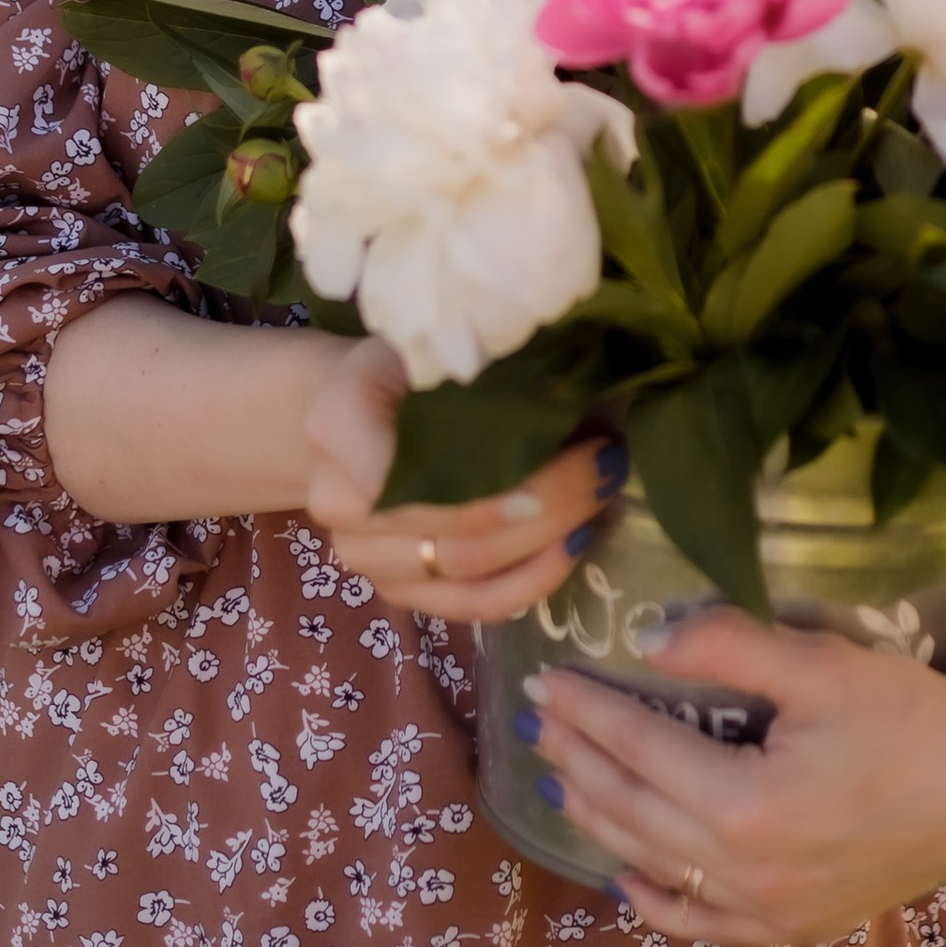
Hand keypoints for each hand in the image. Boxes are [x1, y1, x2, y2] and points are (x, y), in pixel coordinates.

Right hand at [302, 335, 624, 623]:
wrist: (354, 414)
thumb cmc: (402, 368)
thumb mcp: (432, 340)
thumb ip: (484, 362)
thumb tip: (584, 383)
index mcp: (336, 424)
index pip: (425, 467)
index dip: (512, 473)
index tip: (585, 443)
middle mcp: (336, 505)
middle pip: (458, 526)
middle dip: (551, 501)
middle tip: (609, 466)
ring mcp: (365, 560)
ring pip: (470, 571)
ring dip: (549, 541)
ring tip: (601, 500)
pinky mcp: (399, 592)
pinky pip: (473, 605)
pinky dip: (532, 581)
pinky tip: (574, 546)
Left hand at [522, 574, 945, 946]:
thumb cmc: (908, 710)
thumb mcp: (820, 663)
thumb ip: (729, 647)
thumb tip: (645, 641)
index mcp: (749, 806)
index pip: (639, 750)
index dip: (587, 712)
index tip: (548, 679)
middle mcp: (750, 873)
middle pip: (634, 811)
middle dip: (578, 761)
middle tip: (540, 721)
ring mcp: (771, 911)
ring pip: (657, 868)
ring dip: (601, 822)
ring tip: (562, 779)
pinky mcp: (795, 925)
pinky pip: (706, 925)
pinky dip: (658, 904)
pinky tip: (628, 880)